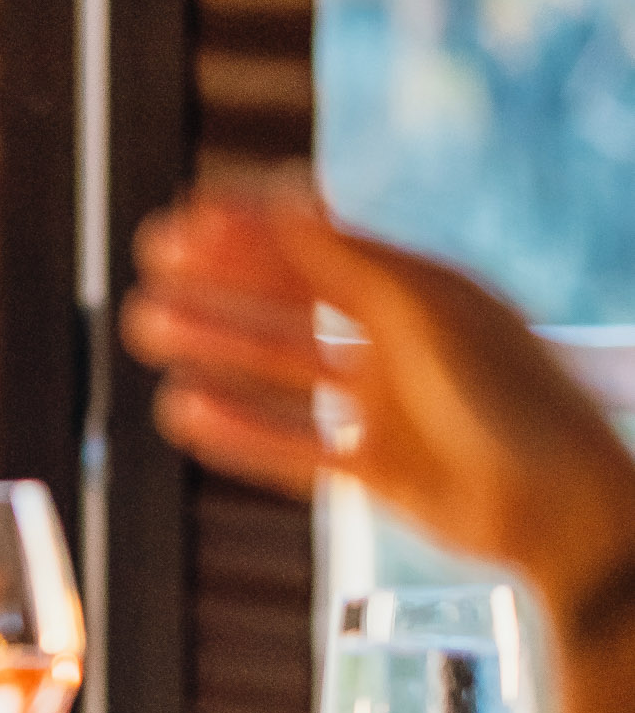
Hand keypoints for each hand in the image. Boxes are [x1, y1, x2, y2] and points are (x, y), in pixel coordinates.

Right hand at [121, 178, 634, 619]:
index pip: (324, 246)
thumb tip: (284, 196)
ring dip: (215, 345)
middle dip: (221, 280)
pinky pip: (290, 444)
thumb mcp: (425, 316)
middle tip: (154, 261)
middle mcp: (400, 344)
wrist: (562, 516)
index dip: (256, 225)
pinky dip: (237, 427)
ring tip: (149, 327)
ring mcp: (385, 408)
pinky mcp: (375, 469)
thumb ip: (347, 262)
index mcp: (424, 293)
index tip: (190, 210)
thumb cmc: (512, 405)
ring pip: (281, 371)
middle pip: (292, 302)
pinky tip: (184, 408)